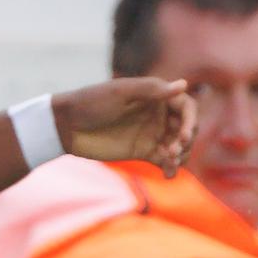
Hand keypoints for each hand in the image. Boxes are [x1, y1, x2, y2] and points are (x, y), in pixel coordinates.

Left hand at [54, 78, 197, 175]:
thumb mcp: (119, 93)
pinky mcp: (143, 151)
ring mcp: (151, 133)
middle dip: (186, 140)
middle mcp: (157, 114)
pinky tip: (168, 174)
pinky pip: (165, 160)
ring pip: (180, 146)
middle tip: (173, 150)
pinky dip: (171, 167)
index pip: (186, 107)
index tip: (183, 135)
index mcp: (155, 96)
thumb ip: (150, 90)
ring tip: (169, 162)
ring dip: (182, 155)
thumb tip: (183, 84)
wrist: (66, 125)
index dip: (191, 120)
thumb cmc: (91, 102)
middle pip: (186, 128)